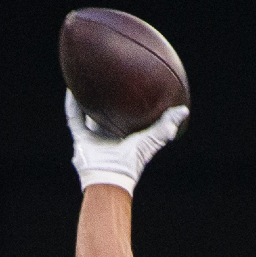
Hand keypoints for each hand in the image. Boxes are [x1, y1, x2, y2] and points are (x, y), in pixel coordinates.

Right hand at [65, 91, 188, 192]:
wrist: (110, 177)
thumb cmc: (132, 162)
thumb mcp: (151, 140)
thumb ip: (165, 126)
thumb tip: (183, 110)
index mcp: (126, 138)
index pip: (128, 119)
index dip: (130, 106)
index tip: (132, 88)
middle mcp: (109, 137)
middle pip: (107, 116)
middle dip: (108, 101)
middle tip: (109, 80)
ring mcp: (93, 138)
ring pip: (88, 115)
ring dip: (86, 100)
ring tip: (86, 79)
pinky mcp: (79, 139)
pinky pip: (74, 118)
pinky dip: (71, 105)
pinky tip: (72, 88)